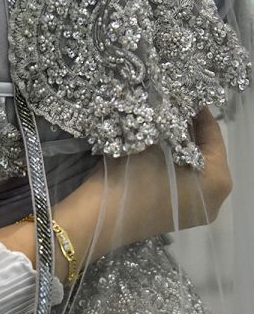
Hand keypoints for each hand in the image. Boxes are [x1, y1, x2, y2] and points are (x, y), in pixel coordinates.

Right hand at [0, 107, 229, 278]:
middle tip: (171, 107)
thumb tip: (169, 106)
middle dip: (187, 130)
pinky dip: (168, 165)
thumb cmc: (131, 180)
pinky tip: (151, 149)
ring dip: (176, 147)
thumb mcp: (151, 142)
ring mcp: (192, 211)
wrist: (97, 219)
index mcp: (217, 182)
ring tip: (159, 123)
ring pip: (189, 169)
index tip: (186, 95)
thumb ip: (167, 123)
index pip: (215, 138)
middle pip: (204, 155)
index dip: (199, 114)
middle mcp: (212, 200)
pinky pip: (177, 183)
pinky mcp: (171, 216)